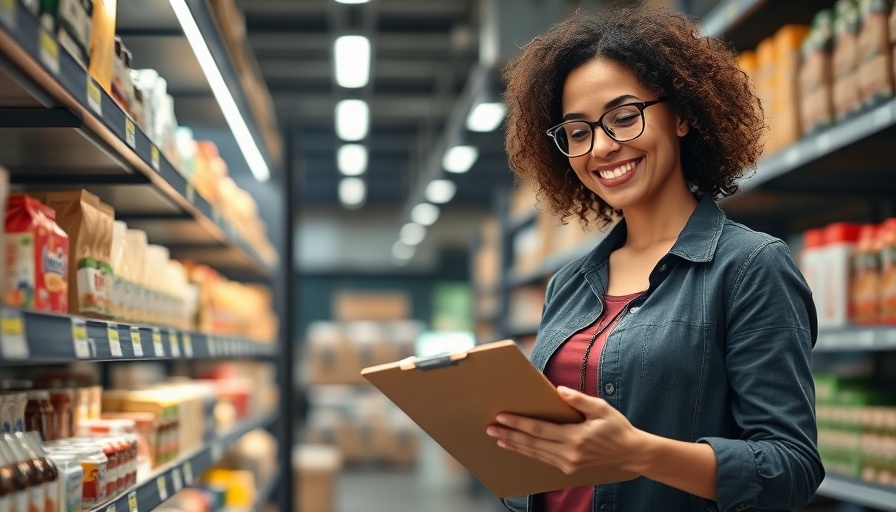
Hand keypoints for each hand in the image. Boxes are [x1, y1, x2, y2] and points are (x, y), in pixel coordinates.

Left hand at [485, 386, 646, 475]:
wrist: (632, 453)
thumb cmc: (617, 427)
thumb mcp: (601, 408)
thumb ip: (579, 400)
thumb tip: (559, 390)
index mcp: (576, 437)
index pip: (540, 429)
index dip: (519, 423)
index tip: (502, 417)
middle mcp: (570, 454)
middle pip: (532, 444)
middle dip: (510, 435)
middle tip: (490, 428)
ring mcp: (569, 464)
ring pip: (536, 454)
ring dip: (516, 445)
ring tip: (498, 438)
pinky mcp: (570, 470)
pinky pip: (544, 460)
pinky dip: (529, 453)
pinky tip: (518, 447)